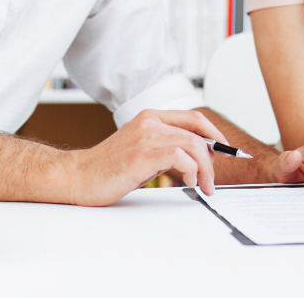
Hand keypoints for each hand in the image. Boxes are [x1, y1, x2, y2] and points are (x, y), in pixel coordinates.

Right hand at [66, 109, 227, 205]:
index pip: (193, 118)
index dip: (214, 134)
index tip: (225, 151)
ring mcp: (145, 136)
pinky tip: (189, 183)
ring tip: (204, 185)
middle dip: (214, 155)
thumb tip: (196, 158)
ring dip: (206, 168)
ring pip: (192, 143)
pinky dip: (191, 171)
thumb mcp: (141, 149)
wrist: (78, 176)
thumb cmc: (108, 168)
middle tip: (213, 178)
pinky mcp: (141, 154)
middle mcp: (149, 122)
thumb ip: (164, 147)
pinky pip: (180, 156)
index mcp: (150, 117)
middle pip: (197, 130)